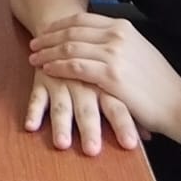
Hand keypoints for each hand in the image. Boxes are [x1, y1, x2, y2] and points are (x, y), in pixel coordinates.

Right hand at [23, 68, 142, 155]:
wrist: (69, 30)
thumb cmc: (97, 62)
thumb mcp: (116, 79)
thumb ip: (130, 108)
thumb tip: (149, 137)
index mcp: (106, 78)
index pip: (117, 104)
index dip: (123, 123)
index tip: (130, 144)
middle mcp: (84, 81)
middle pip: (88, 105)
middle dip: (89, 128)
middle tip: (92, 150)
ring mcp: (61, 79)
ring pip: (61, 102)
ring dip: (60, 123)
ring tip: (61, 144)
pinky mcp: (42, 79)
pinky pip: (35, 96)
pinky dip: (33, 111)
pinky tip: (30, 127)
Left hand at [28, 13, 180, 144]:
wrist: (179, 104)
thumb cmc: (159, 82)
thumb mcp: (138, 49)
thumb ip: (116, 41)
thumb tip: (93, 38)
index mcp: (122, 26)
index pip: (80, 19)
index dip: (58, 26)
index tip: (45, 31)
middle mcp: (116, 35)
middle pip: (70, 31)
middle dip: (48, 38)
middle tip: (33, 44)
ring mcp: (113, 54)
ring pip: (68, 48)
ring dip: (47, 53)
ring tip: (34, 58)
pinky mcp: (110, 75)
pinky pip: (74, 67)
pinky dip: (57, 67)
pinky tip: (48, 71)